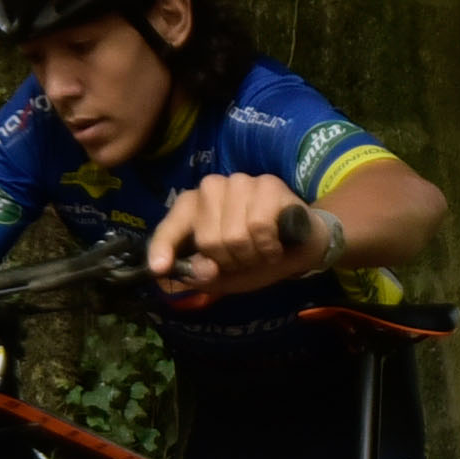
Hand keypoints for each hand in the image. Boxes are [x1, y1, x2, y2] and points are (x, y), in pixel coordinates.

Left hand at [146, 174, 325, 294]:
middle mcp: (211, 188)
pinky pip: (260, 227)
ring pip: (234, 235)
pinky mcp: (268, 184)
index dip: (162, 249)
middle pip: (209, 239)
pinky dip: (269, 246)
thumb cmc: (254, 256)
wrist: (300, 247)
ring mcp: (240, 182)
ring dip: (252, 255)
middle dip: (230, 261)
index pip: (170, 229)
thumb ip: (204, 275)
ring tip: (261, 250)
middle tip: (245, 258)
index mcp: (192, 208)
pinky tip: (276, 244)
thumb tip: (204, 269)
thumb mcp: (223, 275)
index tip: (159, 269)